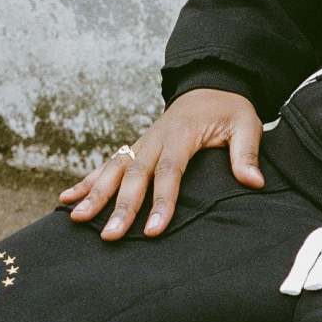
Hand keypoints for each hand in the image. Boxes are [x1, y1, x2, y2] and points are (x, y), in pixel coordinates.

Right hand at [57, 88, 265, 240]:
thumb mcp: (246, 124)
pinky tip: (67, 199)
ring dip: (94, 194)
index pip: (169, 171)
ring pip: (114, 170)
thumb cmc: (228, 109)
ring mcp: (141, 143)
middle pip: (135, 176)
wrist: (209, 86)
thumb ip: (247, 152)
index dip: (161, 202)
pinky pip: (107, 165)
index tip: (153, 230)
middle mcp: (155, 139)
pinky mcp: (134, 148)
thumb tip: (254, 182)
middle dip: (120, 207)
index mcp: (182, 134)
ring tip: (77, 218)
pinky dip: (86, 181)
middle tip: (109, 236)